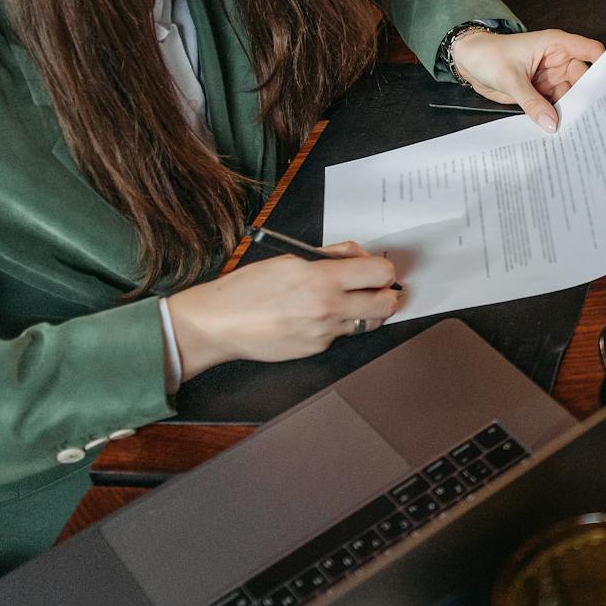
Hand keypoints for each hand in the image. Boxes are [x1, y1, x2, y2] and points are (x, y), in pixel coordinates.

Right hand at [167, 243, 400, 381]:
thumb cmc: (248, 288)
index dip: (382, 270)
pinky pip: (342, 335)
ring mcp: (324, 333)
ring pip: (369, 323)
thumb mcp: (290, 259)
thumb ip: (331, 256)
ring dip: (367, 312)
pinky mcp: (316, 349)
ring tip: (350, 302)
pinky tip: (319, 317)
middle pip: (387, 304)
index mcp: (322, 279)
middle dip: (385, 293)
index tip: (376, 270)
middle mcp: (328, 308)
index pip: (380, 274)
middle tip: (373, 288)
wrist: (218, 324)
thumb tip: (357, 256)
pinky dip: (339, 325)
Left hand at [452, 28, 604, 130]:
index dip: (605, 66)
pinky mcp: (543, 92)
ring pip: (572, 95)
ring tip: (581, 129)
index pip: (591, 51)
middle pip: (585, 79)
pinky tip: (564, 130)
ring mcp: (551, 78)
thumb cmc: (488, 56)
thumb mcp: (509, 78)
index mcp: (556, 45)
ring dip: (574, 110)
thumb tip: (553, 124)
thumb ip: (532, 102)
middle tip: (596, 118)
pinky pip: (557, 106)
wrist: (468, 63)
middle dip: (589, 96)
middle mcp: (559, 61)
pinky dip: (559, 117)